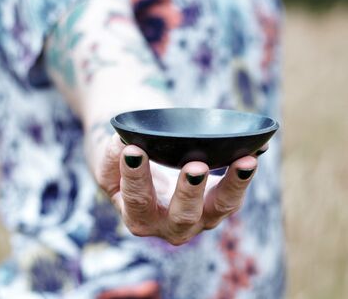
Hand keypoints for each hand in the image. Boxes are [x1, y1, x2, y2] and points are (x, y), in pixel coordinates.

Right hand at [95, 134, 260, 245]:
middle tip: (195, 167)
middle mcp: (171, 224)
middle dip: (190, 192)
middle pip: (183, 216)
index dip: (135, 176)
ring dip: (233, 185)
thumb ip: (111, 157)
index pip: (137, 199)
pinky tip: (256, 151)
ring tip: (245, 162)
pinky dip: (244, 173)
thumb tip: (122, 142)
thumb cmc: (128, 162)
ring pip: (220, 208)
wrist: (147, 163)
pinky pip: (234, 192)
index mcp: (140, 216)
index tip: (133, 150)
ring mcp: (199, 216)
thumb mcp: (110, 163)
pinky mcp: (217, 202)